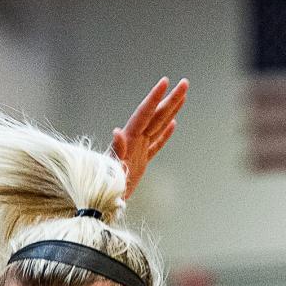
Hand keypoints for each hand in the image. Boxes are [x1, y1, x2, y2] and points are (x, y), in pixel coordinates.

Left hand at [111, 77, 188, 198]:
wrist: (100, 203)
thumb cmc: (104, 187)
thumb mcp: (110, 168)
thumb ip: (115, 150)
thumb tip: (117, 131)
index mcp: (128, 140)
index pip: (144, 114)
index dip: (155, 98)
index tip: (165, 81)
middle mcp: (133, 141)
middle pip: (156, 116)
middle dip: (170, 99)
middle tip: (184, 82)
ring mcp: (137, 151)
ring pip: (158, 126)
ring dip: (170, 111)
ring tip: (182, 96)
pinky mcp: (140, 163)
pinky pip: (155, 145)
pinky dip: (164, 134)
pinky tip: (172, 124)